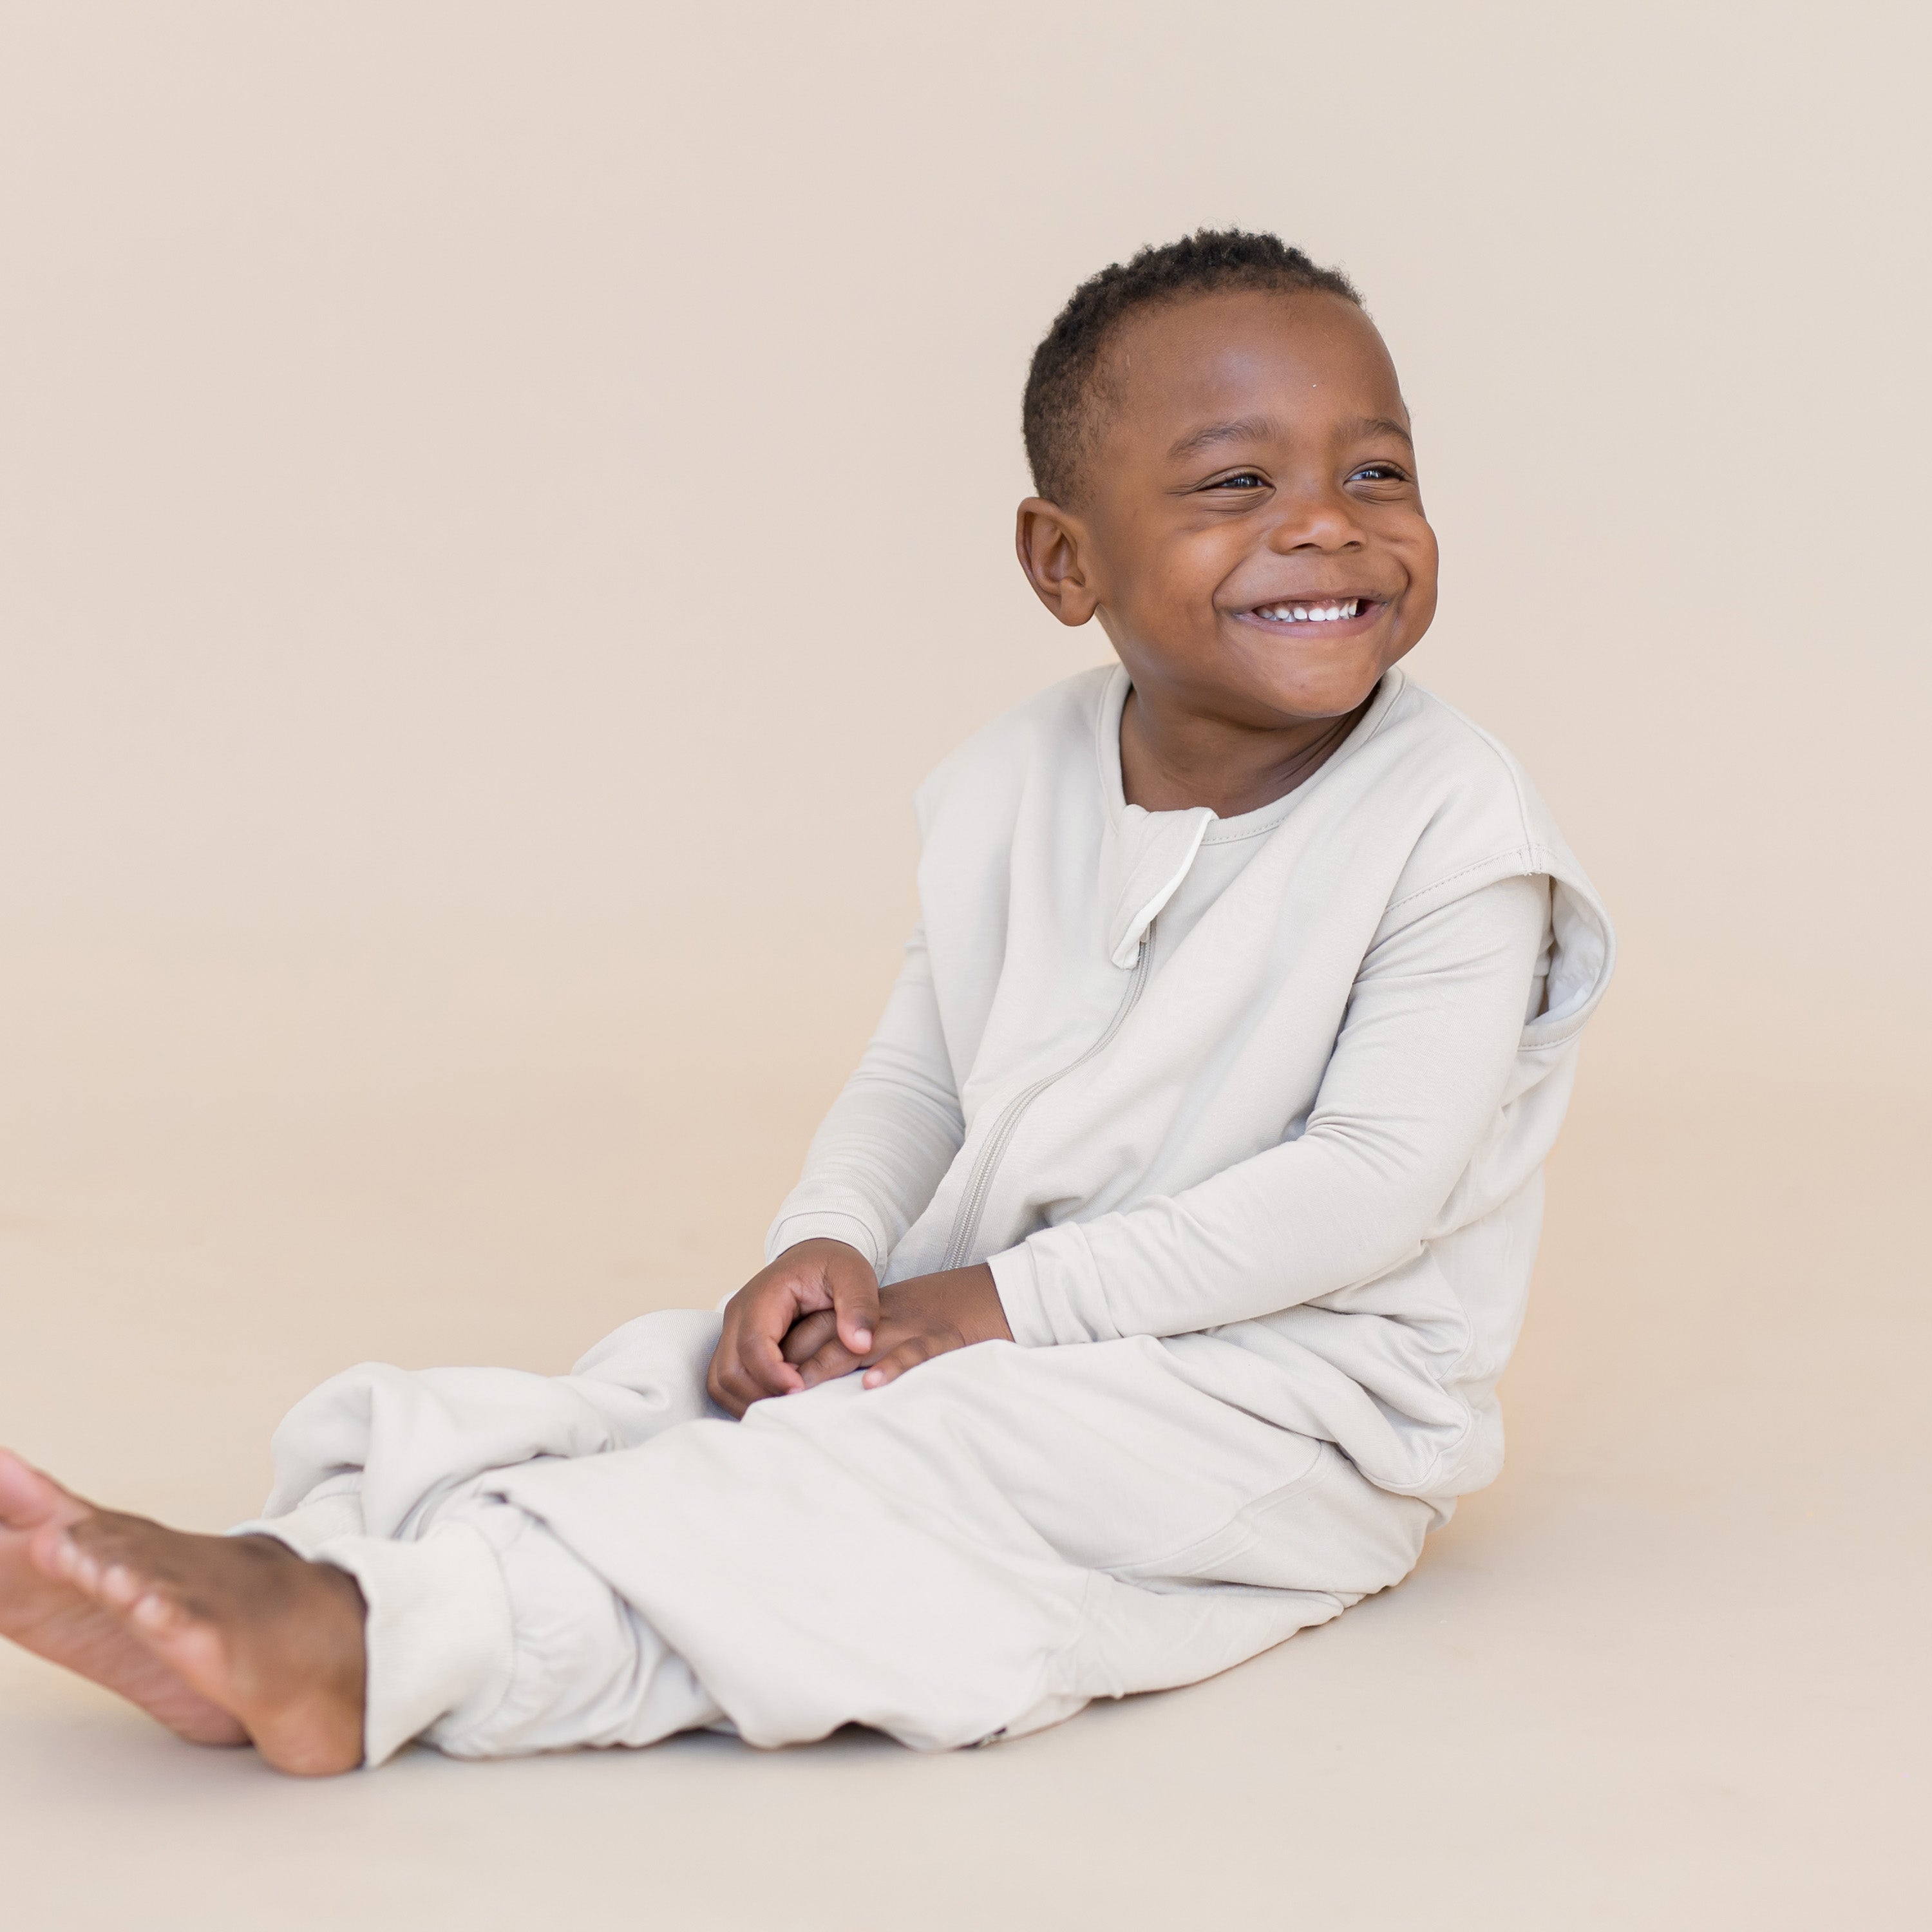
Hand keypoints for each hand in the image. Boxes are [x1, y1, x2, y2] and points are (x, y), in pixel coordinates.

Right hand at [707, 1239, 879, 1417]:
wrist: (814, 1256)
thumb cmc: (832, 1266)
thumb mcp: (854, 1274)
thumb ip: (859, 1305)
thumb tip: (859, 1344)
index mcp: (765, 1295)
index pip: (753, 1343)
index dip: (773, 1374)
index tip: (802, 1390)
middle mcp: (738, 1314)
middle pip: (729, 1370)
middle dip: (761, 1394)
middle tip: (798, 1407)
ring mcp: (732, 1330)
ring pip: (721, 1381)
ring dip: (750, 1401)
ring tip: (788, 1409)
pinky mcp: (735, 1344)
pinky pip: (726, 1381)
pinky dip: (746, 1398)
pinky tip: (779, 1402)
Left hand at [783, 1263, 1012, 1392]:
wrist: (998, 1295)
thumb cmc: (948, 1320)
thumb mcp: (897, 1329)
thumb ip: (860, 1352)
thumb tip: (822, 1389)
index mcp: (868, 1316)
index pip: (812, 1330)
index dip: (784, 1357)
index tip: (758, 1388)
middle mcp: (882, 1319)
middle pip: (823, 1337)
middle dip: (792, 1367)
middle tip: (765, 1400)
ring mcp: (911, 1327)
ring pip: (858, 1344)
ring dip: (827, 1367)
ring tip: (798, 1392)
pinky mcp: (944, 1338)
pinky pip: (914, 1352)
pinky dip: (893, 1367)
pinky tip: (872, 1386)